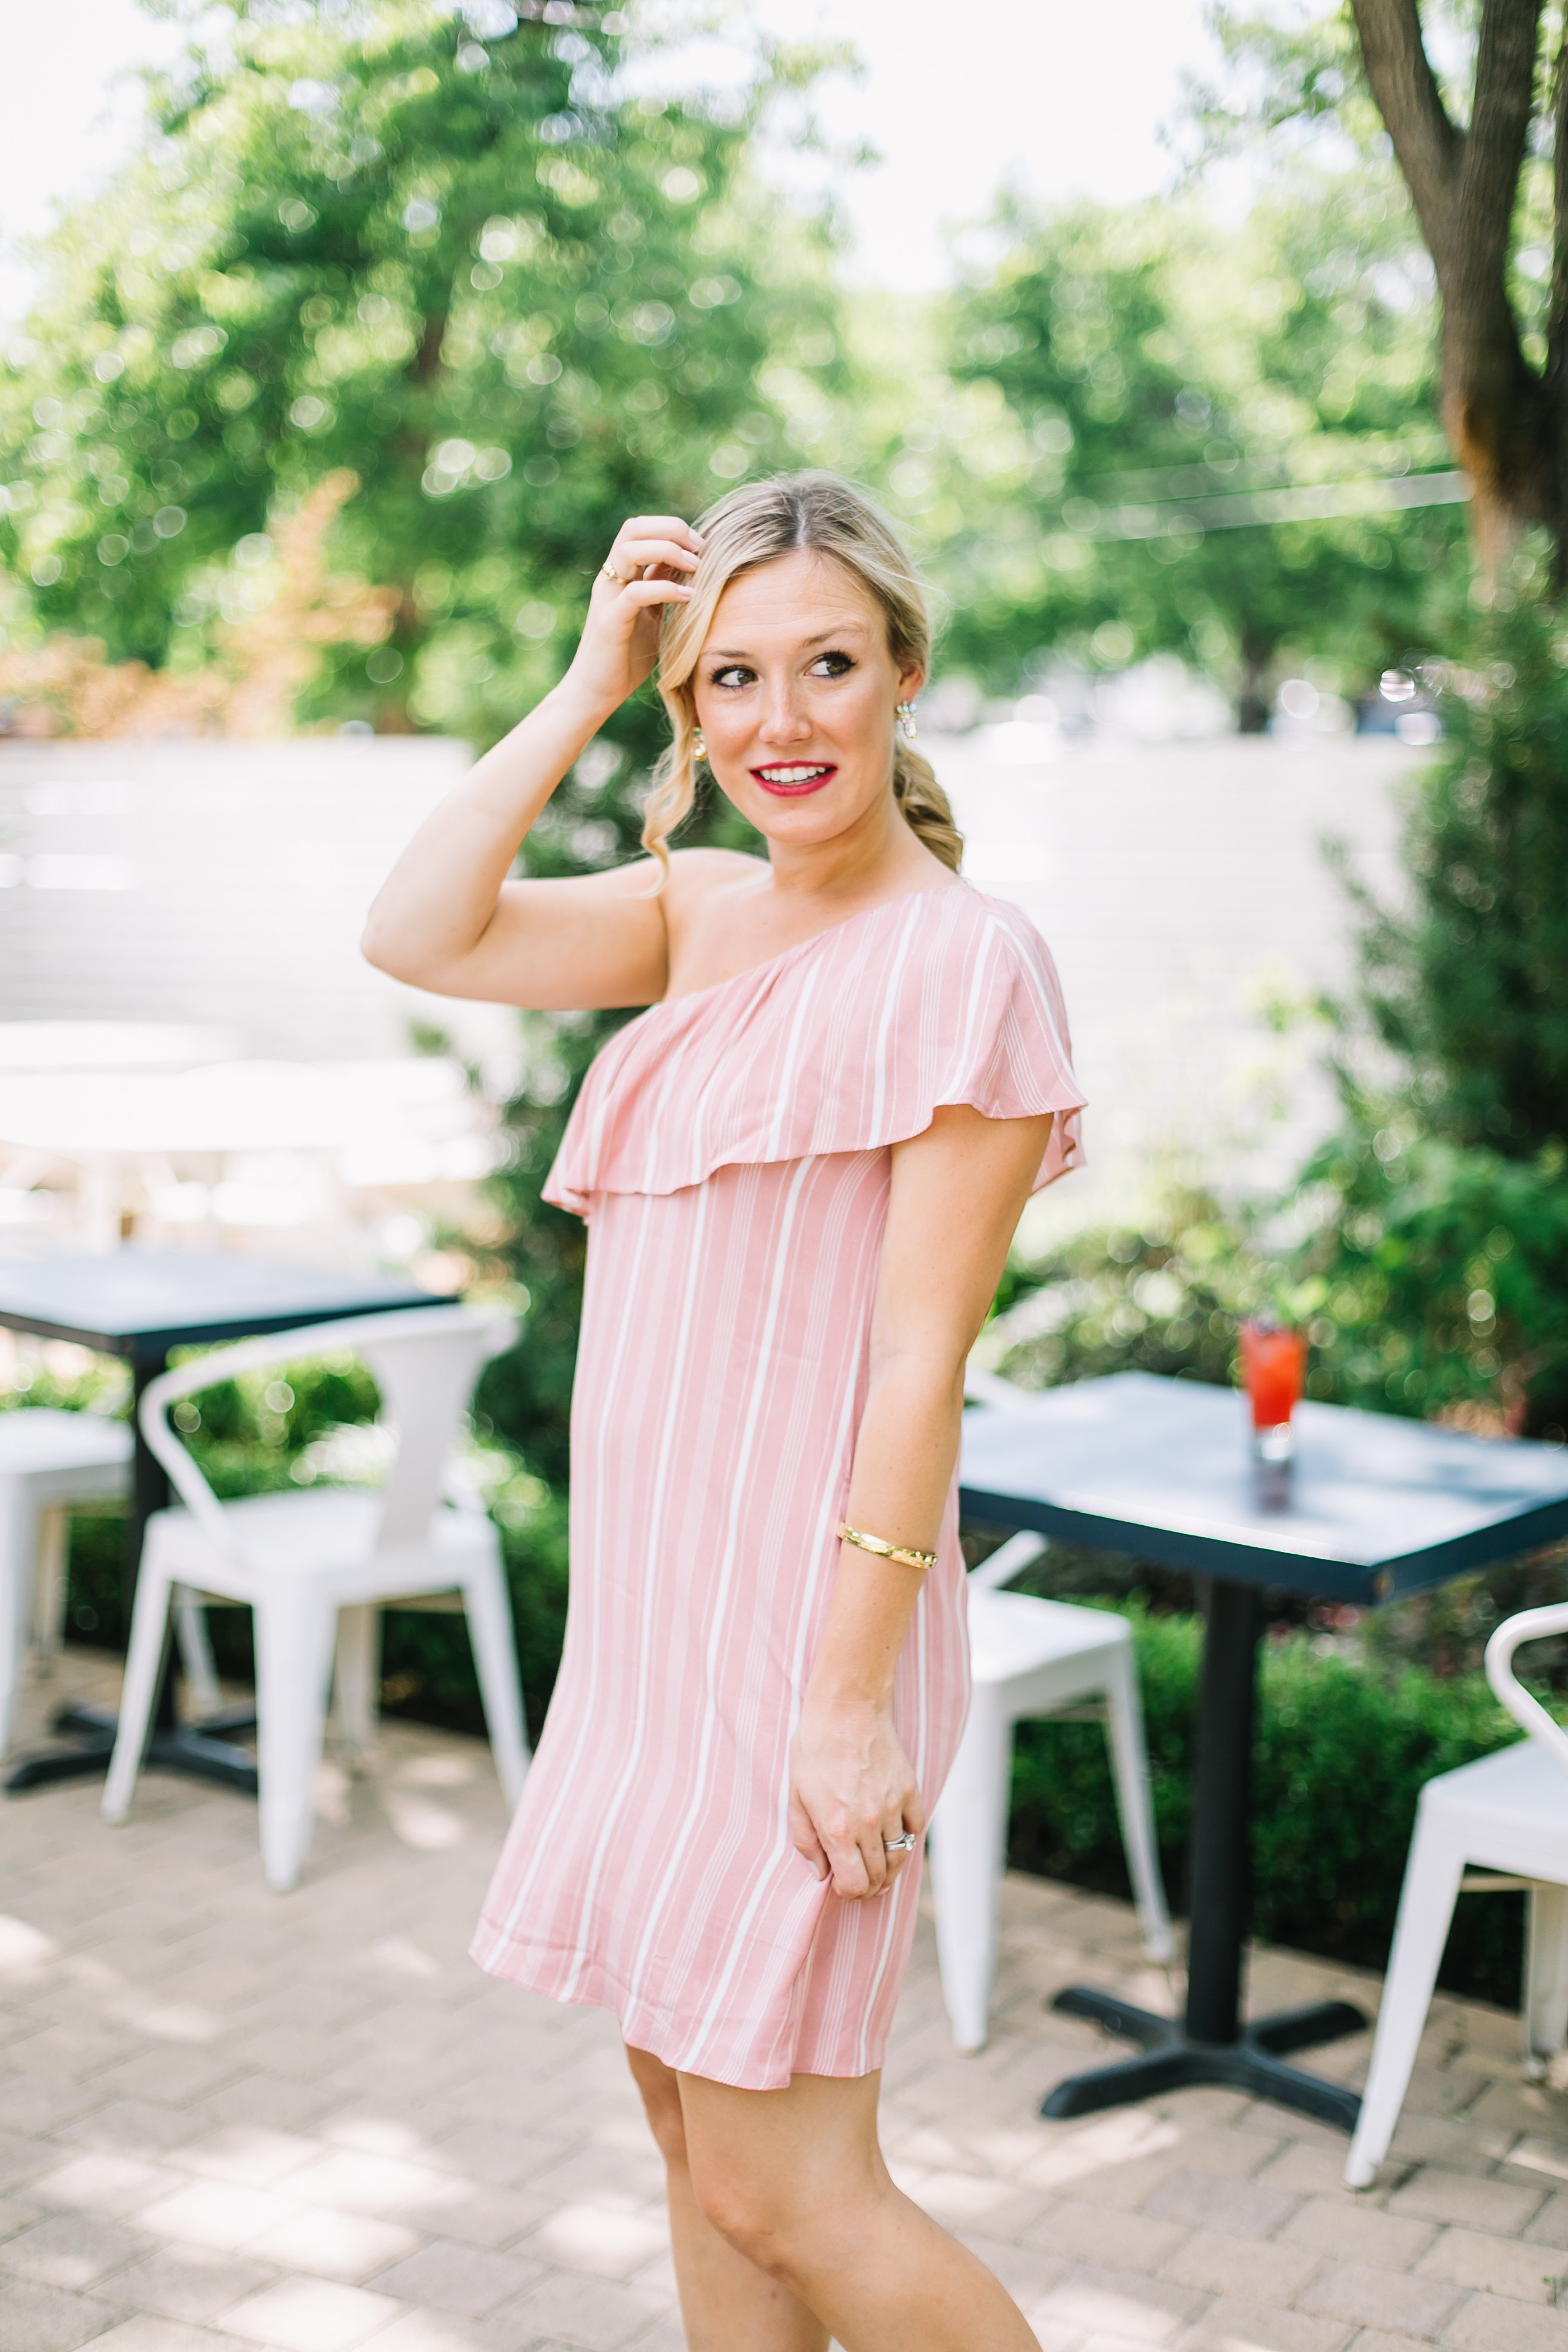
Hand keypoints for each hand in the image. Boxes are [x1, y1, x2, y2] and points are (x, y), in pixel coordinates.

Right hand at [559, 513, 703, 715]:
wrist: (596, 693)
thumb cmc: (625, 657)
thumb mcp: (651, 616)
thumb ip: (662, 589)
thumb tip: (686, 566)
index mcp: (619, 575)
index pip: (640, 528)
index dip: (672, 528)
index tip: (701, 546)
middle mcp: (610, 580)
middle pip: (633, 528)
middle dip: (671, 530)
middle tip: (701, 549)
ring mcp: (607, 598)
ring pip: (629, 551)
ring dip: (668, 551)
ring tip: (696, 568)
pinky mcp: (610, 622)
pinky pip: (636, 593)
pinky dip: (666, 589)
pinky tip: (689, 598)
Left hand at [788, 1694, 924, 1899]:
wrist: (846, 1709)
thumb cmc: (814, 1749)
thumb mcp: (797, 1797)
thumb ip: (806, 1840)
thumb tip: (820, 1873)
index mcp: (837, 1829)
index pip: (854, 1885)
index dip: (848, 1893)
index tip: (841, 1885)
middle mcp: (868, 1824)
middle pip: (878, 1877)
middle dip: (867, 1886)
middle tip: (858, 1880)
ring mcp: (892, 1808)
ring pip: (900, 1858)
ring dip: (889, 1870)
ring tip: (878, 1869)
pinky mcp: (909, 1791)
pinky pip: (916, 1831)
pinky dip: (907, 1842)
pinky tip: (895, 1841)